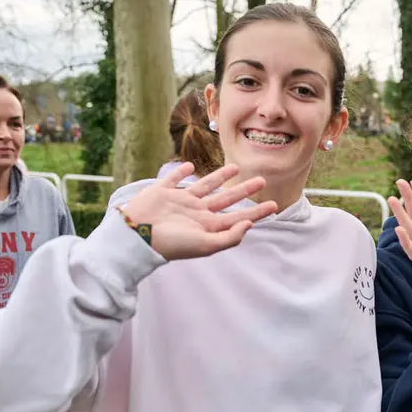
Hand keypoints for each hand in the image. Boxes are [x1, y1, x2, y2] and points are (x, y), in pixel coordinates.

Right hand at [119, 162, 276, 260]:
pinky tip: (189, 166)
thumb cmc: (171, 244)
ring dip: (219, 176)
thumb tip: (249, 225)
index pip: (238, 217)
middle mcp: (196, 213)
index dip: (257, 212)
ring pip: (205, 185)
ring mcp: (180, 201)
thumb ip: (229, 237)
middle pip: (226, 199)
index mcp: (207, 226)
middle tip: (262, 180)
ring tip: (235, 167)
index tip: (274, 205)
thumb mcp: (205, 244)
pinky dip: (181, 172)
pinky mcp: (163, 192)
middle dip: (244, 191)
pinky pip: (174, 179)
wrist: (136, 236)